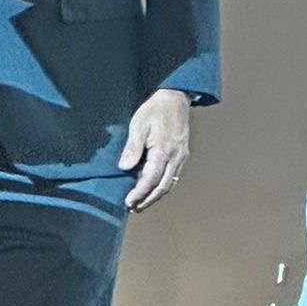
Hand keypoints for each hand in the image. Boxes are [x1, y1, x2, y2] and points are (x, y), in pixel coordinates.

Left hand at [119, 87, 189, 210]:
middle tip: (134, 207)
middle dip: (148, 200)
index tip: (129, 201)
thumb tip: (124, 168)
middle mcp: (176, 158)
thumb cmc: (155, 110)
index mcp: (164, 151)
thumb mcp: (138, 125)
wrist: (175, 98)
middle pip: (162, 187)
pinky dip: (162, 185)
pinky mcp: (182, 155)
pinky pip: (173, 176)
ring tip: (141, 202)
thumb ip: (133, 148)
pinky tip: (152, 187)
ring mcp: (181, 157)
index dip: (140, 193)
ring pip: (169, 184)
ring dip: (155, 195)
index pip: (151, 179)